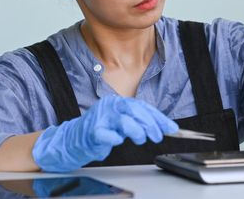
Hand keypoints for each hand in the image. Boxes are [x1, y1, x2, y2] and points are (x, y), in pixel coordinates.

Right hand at [32, 95, 178, 171]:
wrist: (72, 139)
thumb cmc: (100, 131)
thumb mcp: (122, 123)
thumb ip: (139, 122)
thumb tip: (163, 127)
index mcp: (118, 102)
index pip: (143, 107)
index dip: (158, 117)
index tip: (170, 128)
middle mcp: (110, 106)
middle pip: (135, 110)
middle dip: (151, 124)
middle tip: (158, 136)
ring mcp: (100, 117)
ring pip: (124, 120)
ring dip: (137, 131)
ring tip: (141, 139)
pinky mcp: (92, 131)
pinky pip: (108, 134)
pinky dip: (116, 138)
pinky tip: (118, 141)